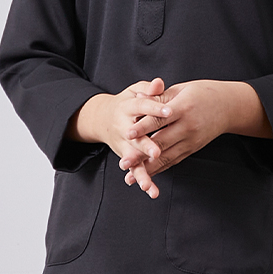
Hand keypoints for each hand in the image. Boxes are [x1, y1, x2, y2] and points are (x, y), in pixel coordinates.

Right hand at [67, 79, 172, 199]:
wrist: (103, 118)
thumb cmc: (127, 101)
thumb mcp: (134, 91)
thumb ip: (148, 88)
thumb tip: (159, 82)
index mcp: (127, 107)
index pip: (143, 107)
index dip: (155, 108)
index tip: (170, 111)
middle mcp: (123, 128)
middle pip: (136, 138)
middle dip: (146, 146)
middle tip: (157, 152)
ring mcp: (123, 145)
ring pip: (133, 159)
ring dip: (141, 171)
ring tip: (148, 184)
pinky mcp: (126, 156)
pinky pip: (135, 170)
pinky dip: (142, 180)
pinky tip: (151, 191)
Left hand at [119, 80, 269, 196]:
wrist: (229, 107)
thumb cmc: (203, 93)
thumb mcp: (181, 90)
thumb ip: (160, 96)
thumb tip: (138, 97)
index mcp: (184, 108)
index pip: (160, 119)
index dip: (143, 127)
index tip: (127, 134)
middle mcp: (188, 127)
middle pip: (160, 143)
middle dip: (141, 155)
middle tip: (123, 163)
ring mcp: (191, 140)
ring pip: (167, 157)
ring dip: (148, 168)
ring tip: (131, 177)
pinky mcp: (192, 149)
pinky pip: (174, 161)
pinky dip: (159, 169)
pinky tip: (146, 175)